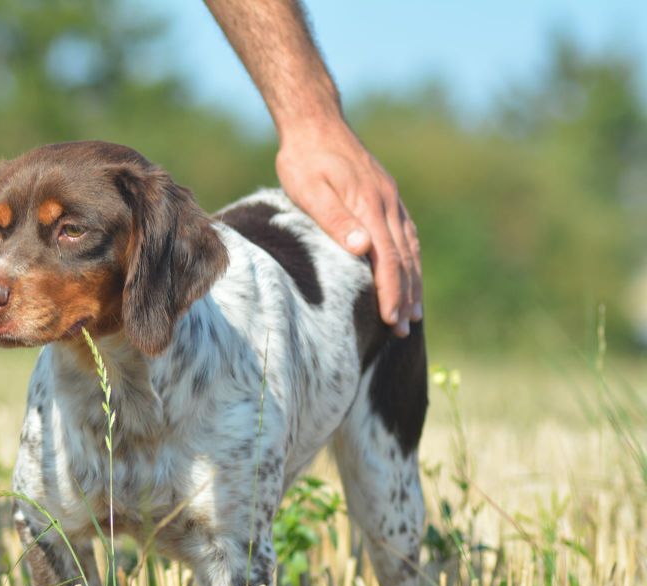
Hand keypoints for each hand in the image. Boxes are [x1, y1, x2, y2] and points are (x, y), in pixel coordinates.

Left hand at [276, 120, 421, 336]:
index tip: (393, 320)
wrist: (315, 122)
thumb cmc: (304, 159)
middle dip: (406, 296)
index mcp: (370, 205)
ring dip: (413, 282)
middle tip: (404, 330)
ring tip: (413, 313)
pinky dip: (411, 260)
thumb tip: (363, 248)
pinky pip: (406, 235)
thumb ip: (335, 219)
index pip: (388, 259)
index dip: (392, 291)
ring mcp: (391, 200)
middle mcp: (388, 204)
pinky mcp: (387, 197)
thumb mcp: (311, 189)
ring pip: (410, 248)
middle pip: (405, 258)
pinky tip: (409, 274)